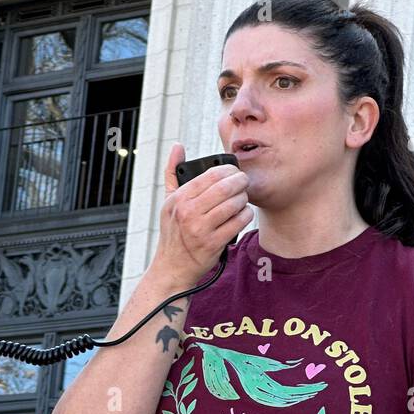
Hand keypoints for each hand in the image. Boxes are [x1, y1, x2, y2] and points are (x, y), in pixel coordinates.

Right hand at [152, 142, 253, 284]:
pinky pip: (238, 222)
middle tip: (245, 182)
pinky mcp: (213, 243)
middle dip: (240, 182)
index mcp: (179, 198)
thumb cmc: (173, 232)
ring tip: (242, 199)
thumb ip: (172, 173)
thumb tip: (177, 146)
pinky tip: (243, 214)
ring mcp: (201, 229)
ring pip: (234, 204)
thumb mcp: (168, 202)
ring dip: (243, 199)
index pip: (211, 174)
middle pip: (225, 187)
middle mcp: (188, 212)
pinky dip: (245, 215)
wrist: (173, 267)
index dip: (229, 170)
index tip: (234, 172)